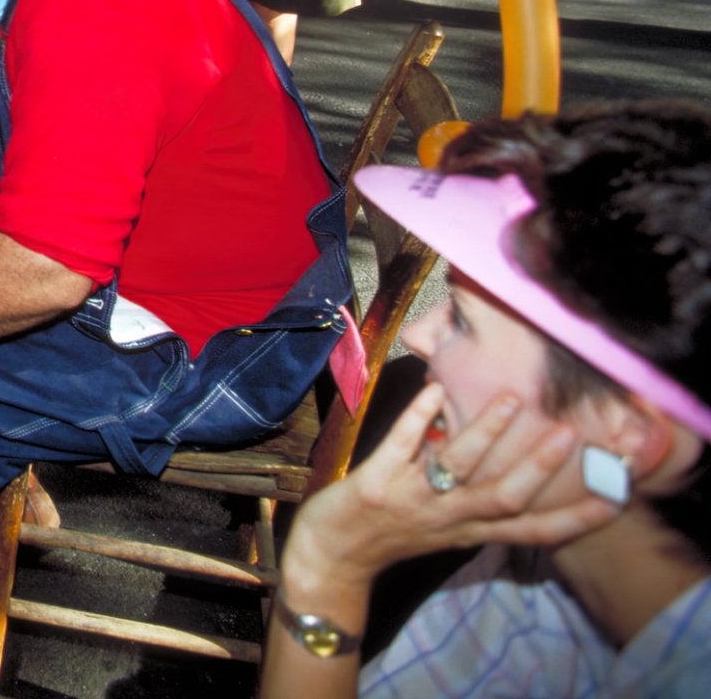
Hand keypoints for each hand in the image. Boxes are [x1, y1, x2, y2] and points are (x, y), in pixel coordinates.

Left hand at [282, 383, 621, 602]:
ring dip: (484, 432)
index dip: (576, 517)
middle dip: (538, 467)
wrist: (330, 556)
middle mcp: (447, 519)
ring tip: (510, 399)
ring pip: (458, 468)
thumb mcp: (445, 528)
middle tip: (569, 433)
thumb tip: (511, 461)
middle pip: (504, 497)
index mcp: (469, 531)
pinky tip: (435, 391)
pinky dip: (418, 418)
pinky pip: (400, 446)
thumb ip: (477, 503)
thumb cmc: (390, 534)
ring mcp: (411, 501)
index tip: (616, 497)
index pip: (533, 530)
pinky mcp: (375, 485)